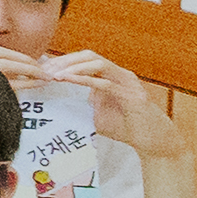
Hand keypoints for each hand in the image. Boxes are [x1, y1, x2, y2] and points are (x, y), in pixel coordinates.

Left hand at [24, 50, 188, 156]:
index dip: (62, 61)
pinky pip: (106, 83)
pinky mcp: (133, 96)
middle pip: (89, 55)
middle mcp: (120, 74)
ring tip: (54, 74)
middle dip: (65, 60)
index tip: (42, 68)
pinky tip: (69, 80)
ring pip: (98, 64)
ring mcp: (128, 83)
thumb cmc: (125, 127)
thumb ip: (79, 104)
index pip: (84, 59)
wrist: (154, 142)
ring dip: (73, 67)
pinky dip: (86, 80)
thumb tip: (51, 104)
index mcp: (111, 75)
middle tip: (44, 69)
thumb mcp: (95, 113)